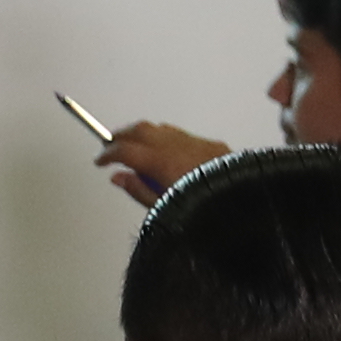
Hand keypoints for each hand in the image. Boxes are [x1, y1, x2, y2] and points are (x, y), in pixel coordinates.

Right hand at [97, 119, 223, 206]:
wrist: (240, 206)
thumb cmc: (204, 212)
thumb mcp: (163, 208)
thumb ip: (138, 190)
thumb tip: (119, 178)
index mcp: (161, 162)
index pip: (125, 150)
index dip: (107, 155)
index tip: (100, 162)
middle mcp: (177, 146)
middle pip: (140, 130)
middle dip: (121, 135)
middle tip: (110, 145)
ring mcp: (196, 143)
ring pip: (161, 128)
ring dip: (143, 134)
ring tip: (135, 145)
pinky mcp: (212, 145)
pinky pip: (183, 135)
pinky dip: (167, 138)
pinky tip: (165, 149)